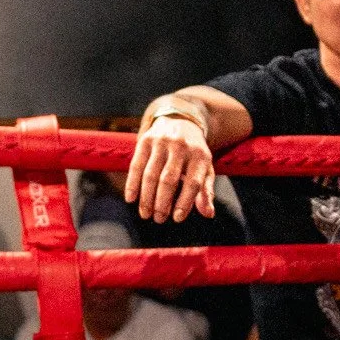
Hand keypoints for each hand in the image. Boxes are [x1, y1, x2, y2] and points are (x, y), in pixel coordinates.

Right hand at [125, 107, 216, 221]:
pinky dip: (132, 183)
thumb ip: (206, 191)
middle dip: (162, 202)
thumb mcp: (205, 168)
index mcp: (200, 156)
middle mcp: (181, 147)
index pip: (193, 182)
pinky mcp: (145, 140)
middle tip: (158, 219)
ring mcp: (162, 142)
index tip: (177, 219)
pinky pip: (136, 164)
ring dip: (146, 196)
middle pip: (169, 179)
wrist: (180, 120)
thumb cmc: (194, 153)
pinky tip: (130, 198)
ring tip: (145, 213)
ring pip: (151, 173)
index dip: (185, 202)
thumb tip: (208, 214)